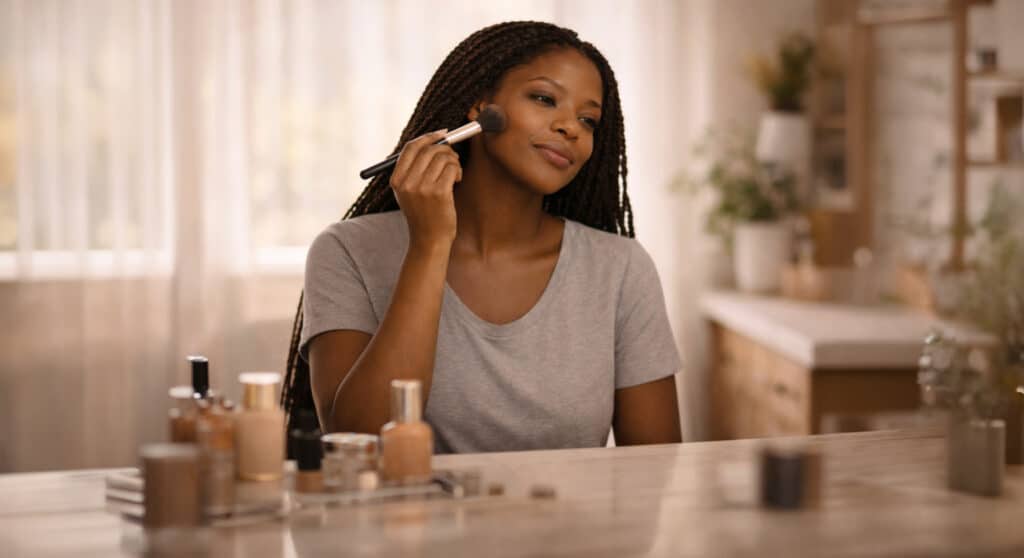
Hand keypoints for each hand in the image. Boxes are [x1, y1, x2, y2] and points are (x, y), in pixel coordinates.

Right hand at [390, 130, 461, 249]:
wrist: (429, 240)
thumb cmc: (423, 214)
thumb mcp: (408, 192)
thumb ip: (414, 169)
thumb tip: (433, 140)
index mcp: (396, 180)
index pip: (410, 148)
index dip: (428, 137)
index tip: (442, 134)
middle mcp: (407, 183)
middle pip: (428, 149)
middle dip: (445, 148)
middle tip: (453, 156)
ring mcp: (422, 188)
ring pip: (443, 157)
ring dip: (453, 161)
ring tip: (454, 172)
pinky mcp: (439, 193)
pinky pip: (451, 168)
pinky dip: (457, 170)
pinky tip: (457, 180)